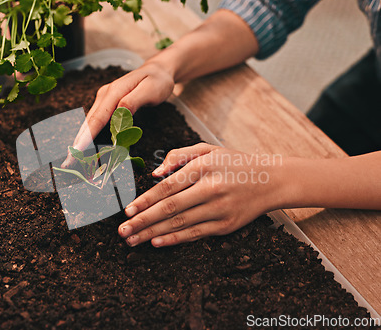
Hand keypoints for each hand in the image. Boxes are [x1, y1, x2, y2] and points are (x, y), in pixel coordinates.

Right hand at [62, 60, 174, 166]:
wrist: (158, 71)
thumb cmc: (157, 82)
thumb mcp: (150, 90)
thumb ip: (133, 101)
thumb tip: (118, 114)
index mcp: (113, 92)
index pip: (97, 118)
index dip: (86, 136)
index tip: (77, 151)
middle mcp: (104, 95)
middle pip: (88, 122)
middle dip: (78, 143)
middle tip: (68, 162)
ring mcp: (104, 100)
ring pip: (89, 123)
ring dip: (81, 141)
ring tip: (72, 159)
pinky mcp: (107, 105)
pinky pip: (96, 122)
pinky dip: (89, 135)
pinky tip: (85, 147)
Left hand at [118, 143, 285, 246]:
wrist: (271, 180)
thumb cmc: (234, 163)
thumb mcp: (208, 149)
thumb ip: (179, 156)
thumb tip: (155, 174)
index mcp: (203, 167)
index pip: (168, 187)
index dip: (145, 200)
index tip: (127, 211)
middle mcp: (210, 189)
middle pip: (169, 208)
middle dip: (142, 222)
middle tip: (122, 232)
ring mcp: (219, 209)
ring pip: (179, 224)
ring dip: (153, 234)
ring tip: (132, 240)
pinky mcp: (225, 225)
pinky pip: (195, 234)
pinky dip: (174, 239)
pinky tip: (156, 243)